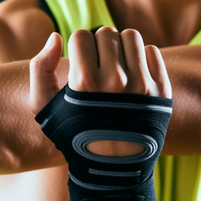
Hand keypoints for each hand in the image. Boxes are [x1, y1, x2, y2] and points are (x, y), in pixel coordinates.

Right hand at [30, 27, 170, 156]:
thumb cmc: (75, 136)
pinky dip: (142, 58)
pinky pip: (152, 51)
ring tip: (117, 65)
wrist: (112, 167)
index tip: (81, 65)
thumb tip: (56, 36)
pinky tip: (134, 74)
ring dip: (121, 46)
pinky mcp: (161, 91)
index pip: (81, 36)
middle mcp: (115, 81)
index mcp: (85, 83)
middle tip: (99, 66)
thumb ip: (40, 68)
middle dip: (99, 46)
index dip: (78, 48)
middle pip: (106, 33)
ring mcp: (142, 85)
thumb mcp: (45, 108)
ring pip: (131, 37)